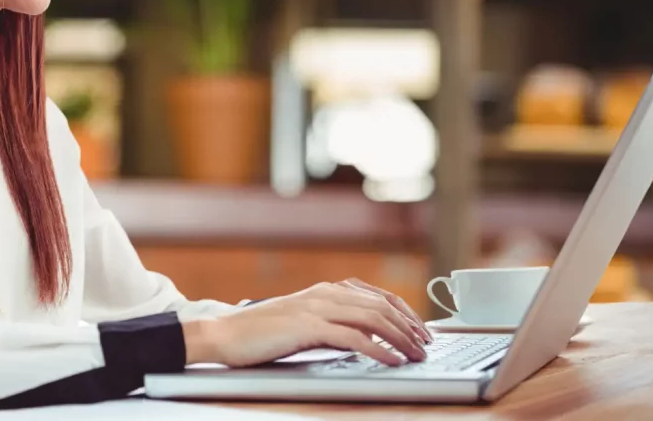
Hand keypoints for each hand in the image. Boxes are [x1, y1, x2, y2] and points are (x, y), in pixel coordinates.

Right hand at [182, 279, 431, 367]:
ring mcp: (316, 308)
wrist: (225, 334)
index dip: (405, 313)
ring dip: (400, 338)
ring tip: (416, 355)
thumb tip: (365, 338)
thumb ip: (331, 324)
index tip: (422, 331)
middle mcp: (324, 293)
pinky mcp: (307, 327)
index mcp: (325, 290)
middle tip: (426, 347)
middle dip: (410, 327)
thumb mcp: (302, 323)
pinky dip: (378, 349)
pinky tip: (391, 361)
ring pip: (372, 318)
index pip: (378, 296)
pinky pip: (353, 337)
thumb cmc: (261, 333)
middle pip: (381, 306)